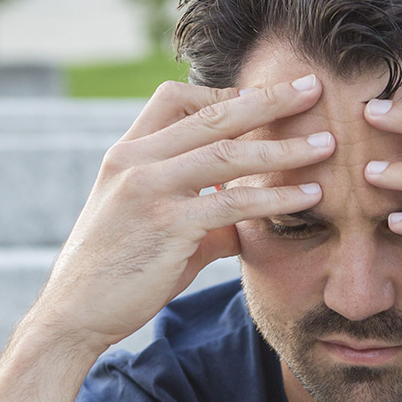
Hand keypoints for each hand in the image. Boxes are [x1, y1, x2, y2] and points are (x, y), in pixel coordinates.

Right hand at [32, 75, 335, 350]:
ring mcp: (148, 189)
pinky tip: (310, 195)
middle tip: (313, 87)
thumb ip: (201, 219)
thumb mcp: (157, 230)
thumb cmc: (119, 273)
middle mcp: (134, 160)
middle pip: (212, 114)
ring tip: (326, 143)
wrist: (74, 314)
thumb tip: (243, 226)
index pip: (176, 98)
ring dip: (283, 147)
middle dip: (268, 98)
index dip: (225, 92)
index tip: (267, 97)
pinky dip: (276, 197)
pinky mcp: (167, 224)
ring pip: (228, 153)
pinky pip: (233, 202)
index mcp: (126, 152)